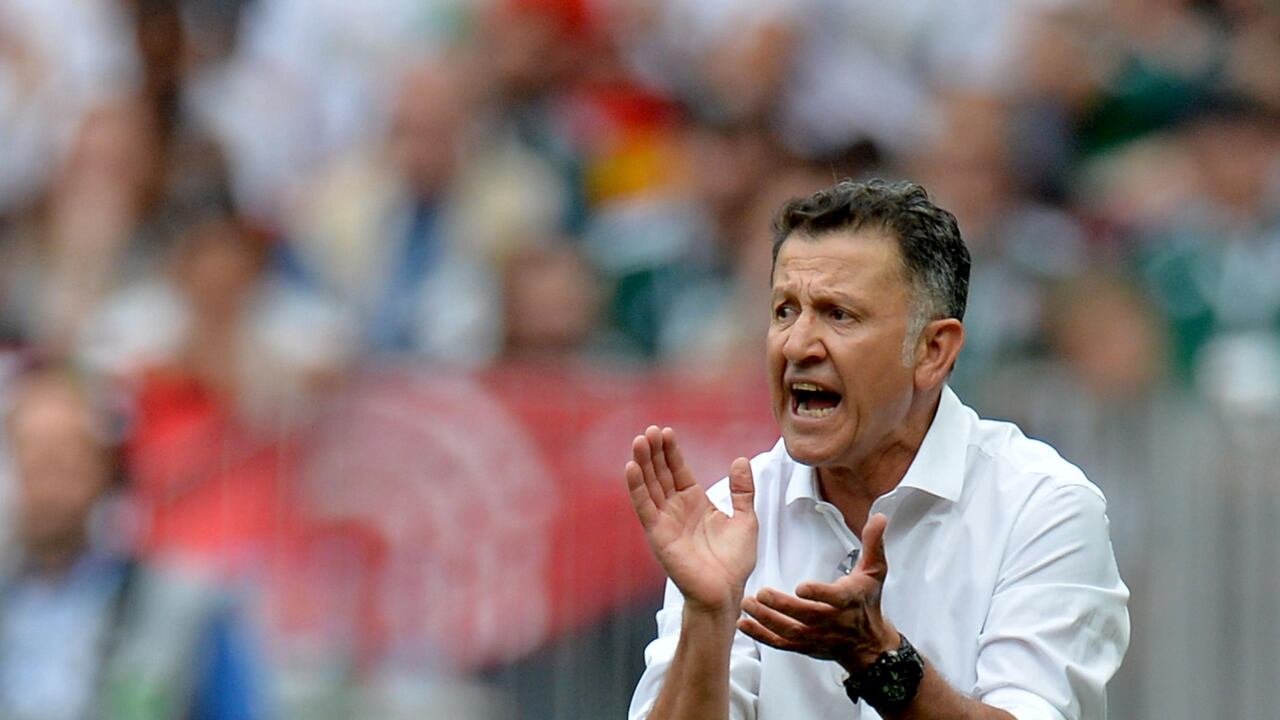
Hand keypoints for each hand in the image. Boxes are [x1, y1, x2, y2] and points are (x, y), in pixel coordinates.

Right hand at [626, 426, 757, 615]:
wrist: (725, 592)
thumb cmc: (734, 562)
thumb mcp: (746, 519)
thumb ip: (742, 490)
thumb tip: (740, 460)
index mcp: (694, 502)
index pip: (677, 470)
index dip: (671, 451)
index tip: (666, 431)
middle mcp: (676, 509)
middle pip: (660, 473)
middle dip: (654, 451)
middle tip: (649, 430)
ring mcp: (665, 520)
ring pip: (650, 485)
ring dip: (643, 463)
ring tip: (639, 440)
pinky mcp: (658, 534)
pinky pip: (645, 507)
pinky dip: (637, 487)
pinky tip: (631, 467)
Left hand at [738, 513, 899, 670]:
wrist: (868, 643)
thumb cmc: (867, 603)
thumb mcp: (875, 571)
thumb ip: (873, 543)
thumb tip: (878, 517)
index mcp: (849, 601)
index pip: (835, 599)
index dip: (819, 594)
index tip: (802, 587)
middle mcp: (832, 622)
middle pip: (806, 616)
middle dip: (782, 606)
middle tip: (762, 593)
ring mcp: (816, 636)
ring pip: (790, 631)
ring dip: (767, 619)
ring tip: (748, 604)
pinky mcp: (804, 646)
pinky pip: (781, 644)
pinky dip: (761, 636)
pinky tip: (745, 624)